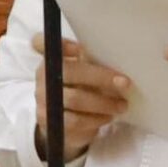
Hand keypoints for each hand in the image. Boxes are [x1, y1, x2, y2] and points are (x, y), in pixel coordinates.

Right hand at [29, 34, 131, 160]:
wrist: (69, 124)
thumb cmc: (82, 89)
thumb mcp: (85, 72)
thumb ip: (91, 60)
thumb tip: (117, 54)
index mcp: (52, 57)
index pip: (42, 42)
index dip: (59, 43)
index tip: (80, 47)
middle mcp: (44, 75)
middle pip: (69, 71)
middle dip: (100, 77)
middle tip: (125, 83)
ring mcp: (43, 97)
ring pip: (75, 99)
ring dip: (103, 102)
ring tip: (122, 105)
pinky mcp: (48, 119)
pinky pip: (75, 120)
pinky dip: (96, 118)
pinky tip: (108, 116)